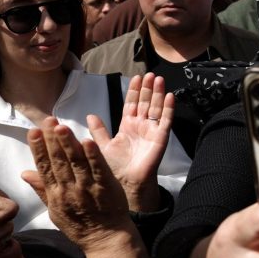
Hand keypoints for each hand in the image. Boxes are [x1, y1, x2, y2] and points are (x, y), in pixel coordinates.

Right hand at [23, 118, 134, 252]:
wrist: (105, 239)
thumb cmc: (80, 225)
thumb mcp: (55, 211)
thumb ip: (42, 189)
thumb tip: (24, 172)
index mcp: (55, 194)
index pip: (44, 167)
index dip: (38, 148)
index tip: (33, 131)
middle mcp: (69, 190)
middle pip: (58, 161)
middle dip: (52, 139)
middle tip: (47, 120)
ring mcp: (88, 189)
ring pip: (76, 163)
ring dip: (68, 143)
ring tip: (62, 126)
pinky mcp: (106, 188)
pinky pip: (99, 170)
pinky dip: (93, 156)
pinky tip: (88, 141)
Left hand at [90, 73, 172, 211]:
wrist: (125, 183)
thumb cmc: (114, 167)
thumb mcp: (103, 146)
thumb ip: (98, 131)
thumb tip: (90, 115)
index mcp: (127, 126)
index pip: (132, 104)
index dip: (134, 91)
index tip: (135, 77)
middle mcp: (141, 126)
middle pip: (145, 103)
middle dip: (147, 88)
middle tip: (149, 74)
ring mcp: (152, 131)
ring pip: (156, 108)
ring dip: (158, 93)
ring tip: (158, 79)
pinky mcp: (160, 138)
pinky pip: (165, 121)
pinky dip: (168, 109)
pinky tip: (169, 96)